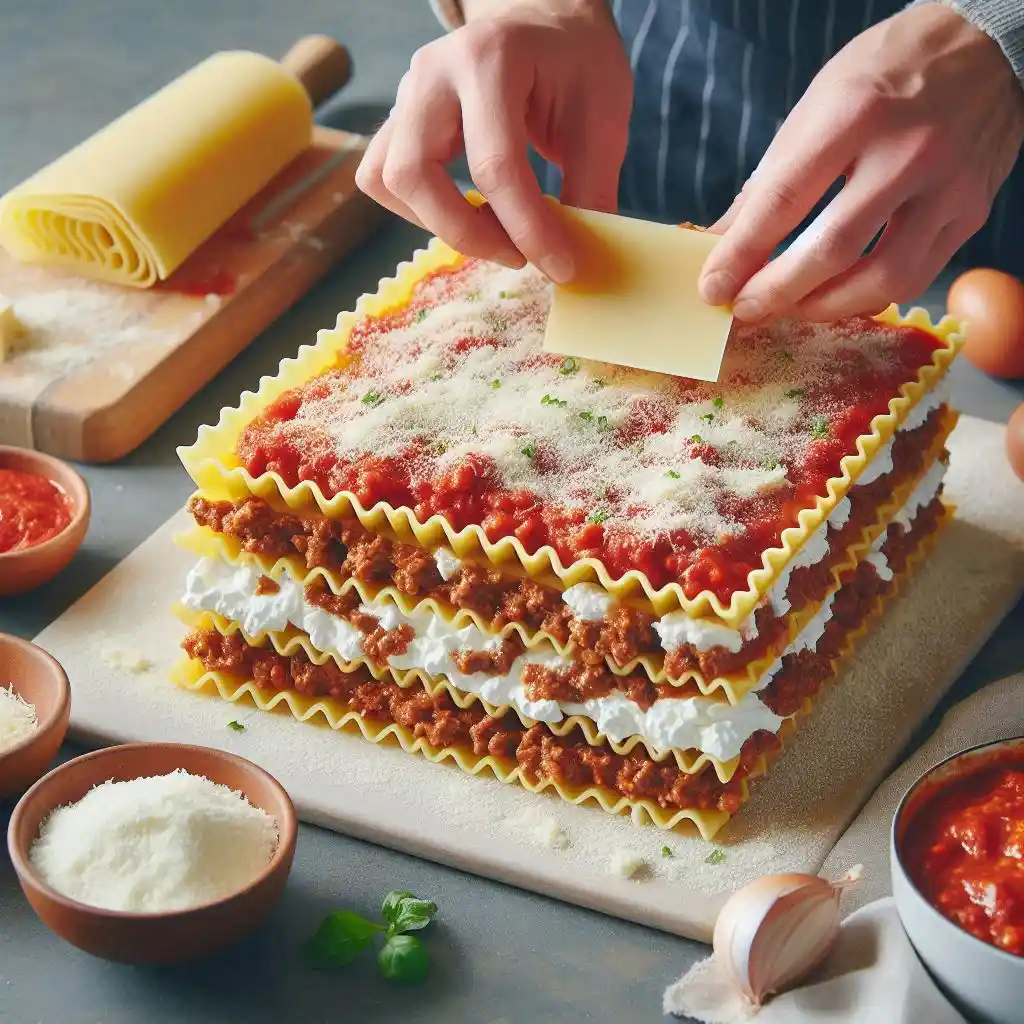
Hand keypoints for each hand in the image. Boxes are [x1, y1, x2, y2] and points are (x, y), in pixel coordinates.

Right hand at [355, 0, 631, 283]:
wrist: (543, 17)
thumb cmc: (575, 61)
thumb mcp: (603, 116)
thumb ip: (590, 187)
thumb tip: (576, 264)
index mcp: (491, 59)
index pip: (495, 165)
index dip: (528, 230)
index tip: (561, 269)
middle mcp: (435, 72)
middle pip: (415, 173)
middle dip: (467, 233)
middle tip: (518, 255)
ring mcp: (407, 92)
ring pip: (385, 179)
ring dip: (436, 224)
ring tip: (493, 236)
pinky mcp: (399, 117)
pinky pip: (381, 177)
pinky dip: (418, 211)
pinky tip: (465, 215)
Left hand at [699, 3, 1023, 322]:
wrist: (985, 44)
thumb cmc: (887, 73)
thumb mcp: (816, 106)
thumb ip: (769, 181)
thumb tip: (721, 242)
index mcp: (856, 113)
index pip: (783, 201)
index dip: (741, 254)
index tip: (712, 288)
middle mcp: (907, 152)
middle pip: (832, 250)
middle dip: (777, 292)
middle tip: (745, 309)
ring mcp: (947, 186)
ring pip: (881, 279)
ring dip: (824, 307)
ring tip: (789, 308)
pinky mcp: (971, 212)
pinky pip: (915, 278)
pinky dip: (867, 298)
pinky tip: (837, 297)